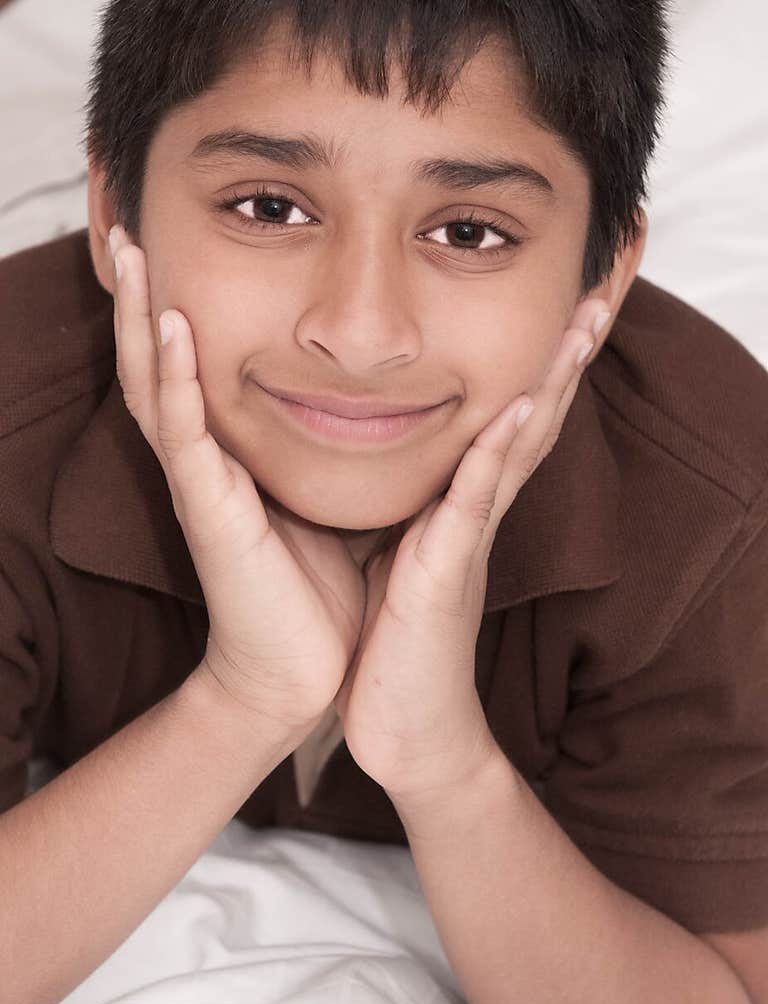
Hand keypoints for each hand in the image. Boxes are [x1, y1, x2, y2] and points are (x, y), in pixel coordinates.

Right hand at [110, 225, 365, 738]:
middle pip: (151, 360)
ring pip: (152, 383)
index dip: (168, 305)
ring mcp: (196, 482)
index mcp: (222, 453)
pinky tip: (170, 323)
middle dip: (137, 294)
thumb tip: (359, 386)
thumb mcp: (318, 489)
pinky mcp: (208, 511)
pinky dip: (173, 375)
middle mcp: (198, 460)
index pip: (183, 365)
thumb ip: (320, 439)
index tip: (167, 239)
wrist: (307, 670)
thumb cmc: (315, 584)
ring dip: (139, 316)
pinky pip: (182, 432)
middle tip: (124, 222)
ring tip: (131, 252)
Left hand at [332, 296, 611, 805]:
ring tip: (587, 317)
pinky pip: (476, 500)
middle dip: (573, 347)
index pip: (515, 409)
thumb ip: (417, 499)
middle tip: (608, 277)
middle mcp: (480, 509)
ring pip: (523, 443)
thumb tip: (406, 451)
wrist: (399, 726)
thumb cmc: (395, 638)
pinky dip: (500, 451)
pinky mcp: (445, 570)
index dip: (546, 352)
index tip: (572, 289)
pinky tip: (523, 405)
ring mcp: (470, 538)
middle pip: (541, 411)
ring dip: (556, 380)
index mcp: (465, 498)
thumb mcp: (402, 547)